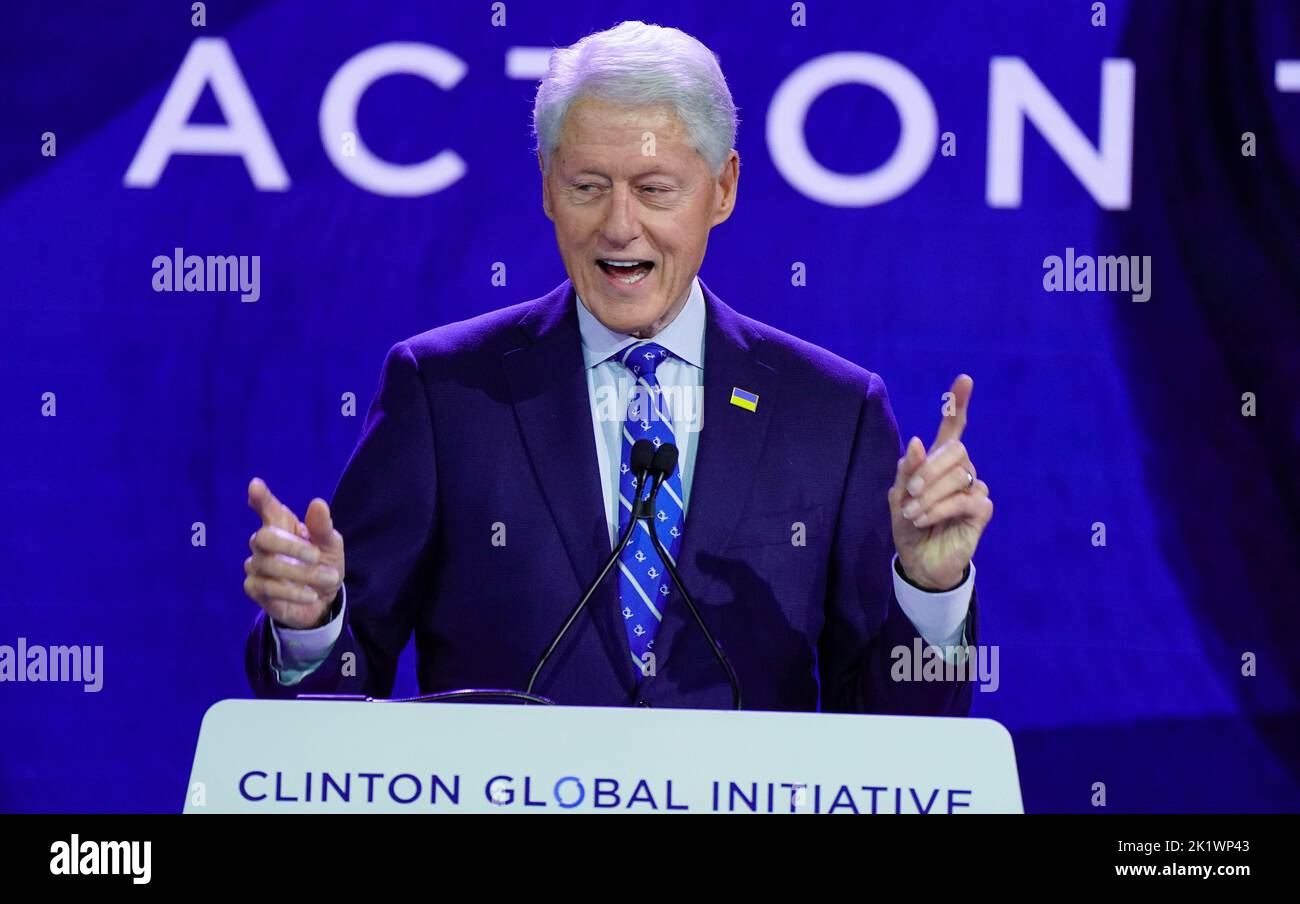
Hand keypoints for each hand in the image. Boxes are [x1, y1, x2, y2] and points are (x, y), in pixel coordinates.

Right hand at [243, 477, 345, 628]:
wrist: (323, 600)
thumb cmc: (323, 565)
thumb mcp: (331, 546)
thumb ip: (323, 528)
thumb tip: (318, 503)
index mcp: (283, 525)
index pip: (267, 508)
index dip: (260, 497)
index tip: (255, 485)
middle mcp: (264, 542)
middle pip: (264, 537)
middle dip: (292, 547)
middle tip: (317, 556)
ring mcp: (256, 565)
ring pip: (269, 565)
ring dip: (302, 574)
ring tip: (327, 578)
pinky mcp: (254, 588)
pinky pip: (267, 588)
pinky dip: (293, 592)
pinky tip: (310, 595)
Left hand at [888, 374, 992, 590]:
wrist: (919, 561)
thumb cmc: (909, 526)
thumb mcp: (898, 497)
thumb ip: (906, 470)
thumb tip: (917, 441)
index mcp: (939, 462)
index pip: (953, 428)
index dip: (958, 405)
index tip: (964, 380)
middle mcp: (960, 470)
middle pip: (955, 450)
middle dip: (928, 470)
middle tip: (910, 492)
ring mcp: (973, 489)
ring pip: (958, 476)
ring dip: (929, 495)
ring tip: (913, 514)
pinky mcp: (981, 510)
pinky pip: (964, 500)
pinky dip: (940, 509)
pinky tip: (926, 519)